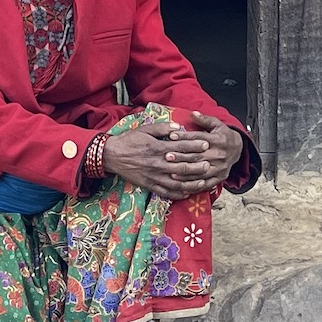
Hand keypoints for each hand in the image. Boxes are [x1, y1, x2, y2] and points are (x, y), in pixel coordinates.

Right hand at [99, 113, 240, 200]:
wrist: (111, 155)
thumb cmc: (129, 140)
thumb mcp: (145, 129)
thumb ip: (163, 128)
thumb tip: (179, 127)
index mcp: (157, 148)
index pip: (181, 147)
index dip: (195, 146)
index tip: (206, 144)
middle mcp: (157, 163)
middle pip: (182, 167)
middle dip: (197, 166)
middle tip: (209, 164)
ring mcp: (154, 176)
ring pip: (177, 183)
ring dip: (191, 183)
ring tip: (203, 181)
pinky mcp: (149, 185)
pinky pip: (166, 192)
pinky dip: (178, 194)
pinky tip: (187, 193)